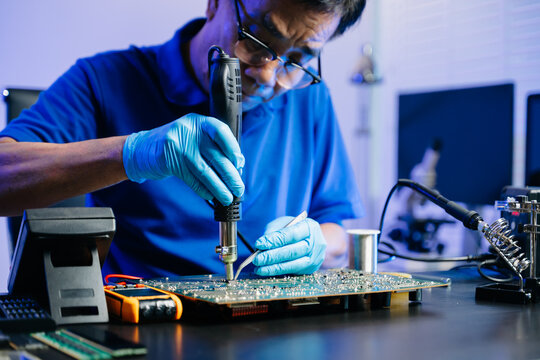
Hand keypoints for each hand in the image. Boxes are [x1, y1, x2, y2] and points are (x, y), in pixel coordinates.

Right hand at [122, 113, 244, 204]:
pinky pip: (191, 179)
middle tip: (239, 189)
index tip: (240, 164)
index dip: (233, 148)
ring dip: (219, 187)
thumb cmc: (177, 145)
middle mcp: (189, 131)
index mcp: (198, 122)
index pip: (221, 131)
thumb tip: (237, 166)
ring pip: (205, 171)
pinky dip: (203, 189)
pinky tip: (211, 196)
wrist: (142, 148)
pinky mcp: (169, 161)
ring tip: (227, 197)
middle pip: (215, 156)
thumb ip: (213, 146)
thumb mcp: (194, 136)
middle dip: (230, 175)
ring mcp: (178, 146)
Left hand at [252, 216, 326, 275]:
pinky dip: (278, 272)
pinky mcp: (311, 269)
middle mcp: (316, 243)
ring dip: (274, 268)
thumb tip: (261, 246)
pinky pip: (292, 271)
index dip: (274, 240)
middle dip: (272, 256)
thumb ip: (273, 232)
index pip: (291, 234)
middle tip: (257, 259)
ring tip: (259, 268)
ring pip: (293, 265)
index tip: (259, 244)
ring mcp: (314, 258)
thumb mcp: (283, 223)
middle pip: (292, 251)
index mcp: (310, 227)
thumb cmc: (294, 229)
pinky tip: (266, 271)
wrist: (310, 238)